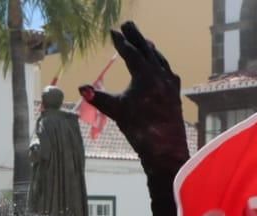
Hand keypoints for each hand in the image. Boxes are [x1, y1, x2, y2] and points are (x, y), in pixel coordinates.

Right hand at [78, 23, 186, 215]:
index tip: (113, 31)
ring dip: (150, 49)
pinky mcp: (175, 95)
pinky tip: (162, 67)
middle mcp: (160, 75)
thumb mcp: (117, 112)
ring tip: (146, 41)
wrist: (166, 150)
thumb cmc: (140, 130)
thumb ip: (99, 98)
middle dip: (137, 37)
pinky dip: (161, 64)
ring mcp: (170, 84)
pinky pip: (168, 72)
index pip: (131, 53)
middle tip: (128, 24)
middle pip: (147, 50)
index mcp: (145, 75)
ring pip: (160, 60)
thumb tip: (81, 88)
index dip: (121, 42)